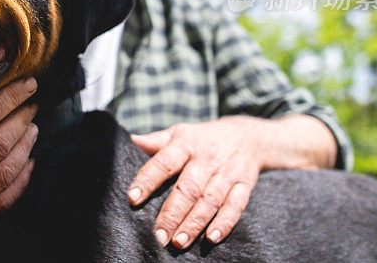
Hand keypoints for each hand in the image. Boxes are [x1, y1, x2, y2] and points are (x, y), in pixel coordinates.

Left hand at [128, 116, 262, 249]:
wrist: (247, 135)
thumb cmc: (202, 138)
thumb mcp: (178, 133)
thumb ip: (154, 141)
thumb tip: (129, 141)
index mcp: (185, 144)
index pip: (165, 162)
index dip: (148, 179)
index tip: (133, 198)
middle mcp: (206, 159)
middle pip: (188, 188)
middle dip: (173, 213)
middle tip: (159, 235)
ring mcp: (227, 173)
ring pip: (210, 200)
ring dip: (195, 223)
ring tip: (179, 242)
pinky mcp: (244, 185)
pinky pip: (236, 206)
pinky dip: (225, 223)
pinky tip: (212, 238)